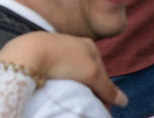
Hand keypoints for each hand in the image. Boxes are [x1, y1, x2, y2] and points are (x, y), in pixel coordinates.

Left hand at [0, 32, 126, 107]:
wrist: (28, 53)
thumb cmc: (64, 60)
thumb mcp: (92, 74)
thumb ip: (108, 88)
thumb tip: (125, 102)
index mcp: (89, 45)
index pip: (101, 72)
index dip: (102, 92)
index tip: (99, 108)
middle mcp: (74, 44)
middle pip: (85, 72)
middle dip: (87, 89)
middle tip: (83, 106)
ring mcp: (56, 49)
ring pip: (69, 72)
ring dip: (71, 87)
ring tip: (67, 100)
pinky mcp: (39, 56)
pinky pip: (53, 72)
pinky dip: (56, 83)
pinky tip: (53, 91)